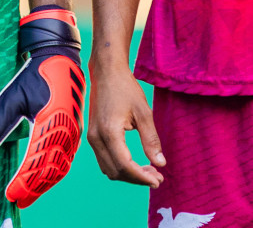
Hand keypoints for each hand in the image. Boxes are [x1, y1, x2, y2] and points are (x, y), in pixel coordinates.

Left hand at [0, 8, 84, 207]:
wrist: (59, 58)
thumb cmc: (35, 75)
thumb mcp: (12, 95)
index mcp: (52, 120)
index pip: (36, 160)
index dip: (24, 181)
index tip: (11, 194)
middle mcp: (66, 128)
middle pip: (50, 167)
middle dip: (34, 187)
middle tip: (17, 200)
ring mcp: (73, 130)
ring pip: (60, 165)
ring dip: (44, 183)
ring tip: (28, 195)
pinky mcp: (74, 130)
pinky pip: (65, 157)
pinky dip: (54, 172)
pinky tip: (44, 179)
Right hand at [85, 57, 164, 186]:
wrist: (106, 72)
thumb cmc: (125, 88)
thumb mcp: (144, 112)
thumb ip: (151, 140)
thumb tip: (160, 163)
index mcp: (109, 132)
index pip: (125, 166)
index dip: (142, 177)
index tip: (158, 180)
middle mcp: (96, 138)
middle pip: (116, 172)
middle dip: (137, 178)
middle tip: (157, 176)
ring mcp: (92, 138)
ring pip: (109, 169)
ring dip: (128, 174)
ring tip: (148, 170)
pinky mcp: (93, 136)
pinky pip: (104, 160)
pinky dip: (119, 166)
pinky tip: (135, 162)